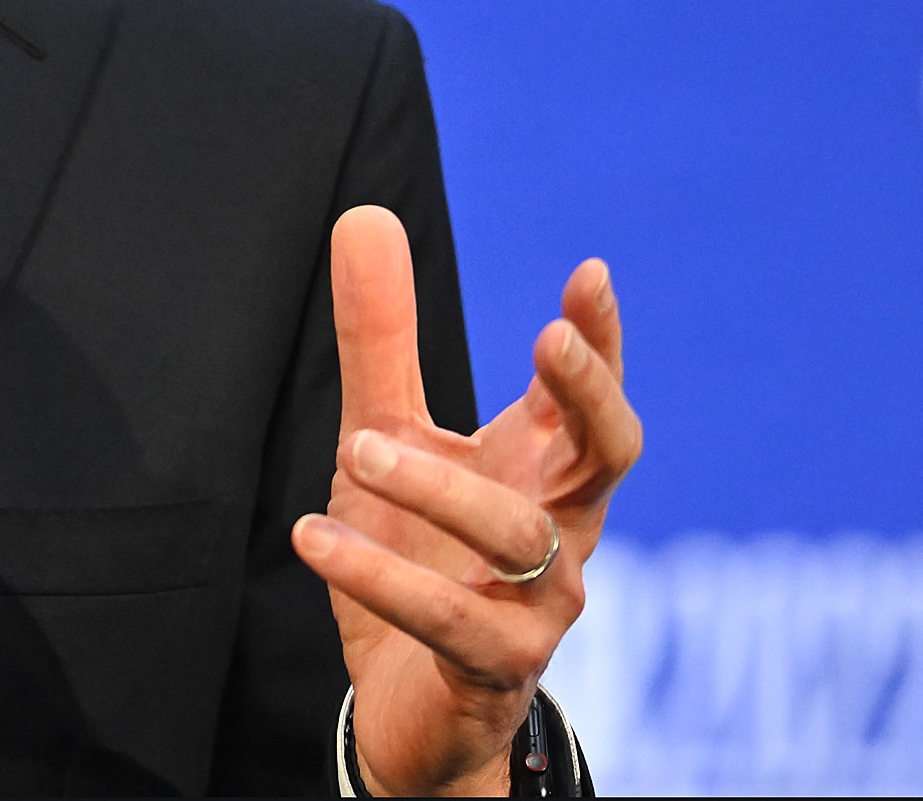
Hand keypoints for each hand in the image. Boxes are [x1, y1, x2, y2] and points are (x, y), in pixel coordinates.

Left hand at [291, 207, 641, 796]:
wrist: (411, 708)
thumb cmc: (416, 553)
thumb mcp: (386, 431)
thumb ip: (380, 337)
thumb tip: (364, 213)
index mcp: (543, 469)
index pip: (588, 396)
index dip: (597, 339)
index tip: (590, 272)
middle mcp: (560, 532)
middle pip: (607, 456)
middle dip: (589, 395)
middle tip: (545, 336)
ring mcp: (538, 605)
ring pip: (518, 536)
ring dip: (440, 487)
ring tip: (360, 445)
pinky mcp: (491, 665)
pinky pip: (445, 618)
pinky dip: (380, 575)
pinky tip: (314, 534)